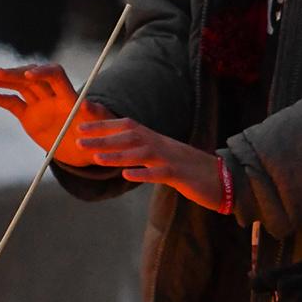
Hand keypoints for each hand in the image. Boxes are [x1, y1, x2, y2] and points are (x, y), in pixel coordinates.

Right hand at [0, 64, 115, 166]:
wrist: (84, 150)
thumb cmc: (97, 137)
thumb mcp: (98, 127)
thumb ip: (94, 115)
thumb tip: (89, 105)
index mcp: (69, 96)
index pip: (55, 75)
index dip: (42, 72)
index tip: (28, 75)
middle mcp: (53, 96)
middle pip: (33, 78)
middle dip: (16, 74)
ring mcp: (40, 105)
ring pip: (21, 87)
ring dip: (6, 80)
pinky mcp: (29, 116)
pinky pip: (12, 104)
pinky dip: (0, 98)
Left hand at [75, 117, 223, 210]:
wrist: (223, 179)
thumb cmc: (190, 170)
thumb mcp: (164, 158)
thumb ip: (143, 154)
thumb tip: (119, 155)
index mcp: (156, 140)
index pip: (127, 126)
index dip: (104, 123)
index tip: (81, 122)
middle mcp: (162, 145)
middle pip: (129, 136)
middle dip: (103, 137)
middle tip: (78, 138)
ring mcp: (171, 159)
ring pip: (141, 153)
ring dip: (117, 154)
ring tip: (95, 157)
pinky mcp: (181, 176)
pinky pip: (160, 174)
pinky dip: (144, 174)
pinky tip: (127, 176)